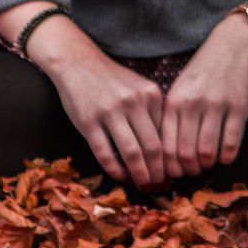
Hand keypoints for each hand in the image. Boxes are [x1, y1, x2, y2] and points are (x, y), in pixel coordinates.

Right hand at [49, 48, 166, 187]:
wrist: (79, 63)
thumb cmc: (112, 81)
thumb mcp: (139, 88)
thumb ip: (152, 113)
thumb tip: (163, 153)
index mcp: (150, 93)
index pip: (166, 133)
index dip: (168, 156)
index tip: (168, 170)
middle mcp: (133, 101)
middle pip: (152, 147)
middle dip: (157, 171)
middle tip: (158, 183)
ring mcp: (110, 111)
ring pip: (131, 153)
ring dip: (139, 174)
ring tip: (142, 183)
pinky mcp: (88, 121)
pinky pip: (105, 154)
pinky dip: (115, 170)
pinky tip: (120, 175)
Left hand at [161, 14, 247, 178]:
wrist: (234, 44)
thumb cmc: (204, 70)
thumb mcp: (181, 88)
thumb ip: (174, 116)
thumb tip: (168, 155)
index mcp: (175, 100)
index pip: (166, 146)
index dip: (170, 167)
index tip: (175, 172)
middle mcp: (193, 103)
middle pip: (186, 154)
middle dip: (189, 169)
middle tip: (194, 170)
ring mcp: (217, 105)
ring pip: (207, 152)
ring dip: (208, 164)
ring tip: (209, 161)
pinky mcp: (239, 107)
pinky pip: (231, 144)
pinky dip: (227, 157)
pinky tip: (226, 154)